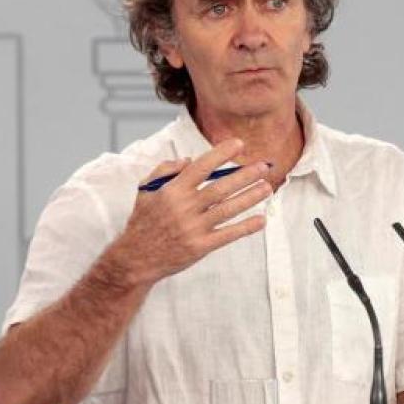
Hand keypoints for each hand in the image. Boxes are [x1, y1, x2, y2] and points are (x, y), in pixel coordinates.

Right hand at [110, 139, 271, 285]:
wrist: (136, 259)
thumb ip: (165, 170)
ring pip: (228, 209)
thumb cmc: (143, 221)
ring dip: (250, 197)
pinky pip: (228, 235)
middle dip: (245, 175)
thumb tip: (189, 159)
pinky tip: (261, 220)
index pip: (200, 167)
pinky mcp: (200, 247)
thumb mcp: (146, 190)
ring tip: (267, 188)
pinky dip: (246, 227)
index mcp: (172, 191)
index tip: (239, 144)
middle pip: (221, 188)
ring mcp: (193, 228)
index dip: (221, 154)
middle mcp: (184, 208)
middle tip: (264, 166)